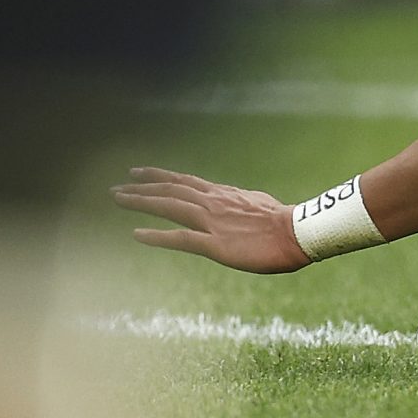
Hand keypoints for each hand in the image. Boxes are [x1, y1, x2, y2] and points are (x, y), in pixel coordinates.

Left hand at [114, 167, 308, 272]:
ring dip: (141, 202)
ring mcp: (213, 222)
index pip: (185, 181)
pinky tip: (136, 235)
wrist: (299, 233)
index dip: (160, 176)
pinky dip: (156, 236)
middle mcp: (214, 203)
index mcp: (225, 194)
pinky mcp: (215, 244)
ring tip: (118, 199)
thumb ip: (240, 204)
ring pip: (170, 206)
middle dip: (142, 187)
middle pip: (171, 189)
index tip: (139, 173)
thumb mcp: (259, 205)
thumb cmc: (285, 222)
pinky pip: (180, 238)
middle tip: (118, 187)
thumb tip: (236, 205)